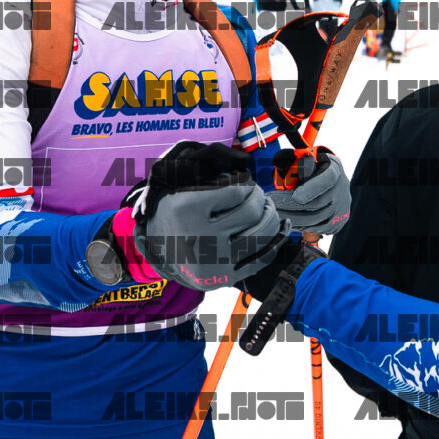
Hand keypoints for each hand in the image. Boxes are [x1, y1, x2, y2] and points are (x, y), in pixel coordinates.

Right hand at [118, 146, 288, 293]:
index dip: (245, 181)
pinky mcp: (224, 279)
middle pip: (253, 210)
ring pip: (263, 233)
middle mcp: (198, 237)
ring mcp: (212, 262)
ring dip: (270, 215)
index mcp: (185, 208)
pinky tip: (283, 225)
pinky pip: (264, 257)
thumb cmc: (172, 210)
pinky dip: (278, 239)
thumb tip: (242, 159)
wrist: (156, 250)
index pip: (237, 188)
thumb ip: (203, 163)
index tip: (241, 180)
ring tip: (265, 207)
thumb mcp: (176, 180)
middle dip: (259, 196)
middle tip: (256, 192)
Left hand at [272, 150, 350, 238]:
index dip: (311, 188)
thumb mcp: (306, 160)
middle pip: (317, 203)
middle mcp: (342, 188)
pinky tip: (290, 222)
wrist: (330, 182)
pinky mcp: (338, 221)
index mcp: (334, 168)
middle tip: (274, 206)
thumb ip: (295, 163)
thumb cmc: (312, 169)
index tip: (295, 196)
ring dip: (294, 219)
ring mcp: (342, 207)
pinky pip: (319, 228)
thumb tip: (282, 164)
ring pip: (316, 219)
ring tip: (278, 215)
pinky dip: (303, 227)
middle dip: (292, 207)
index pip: (327, 178)